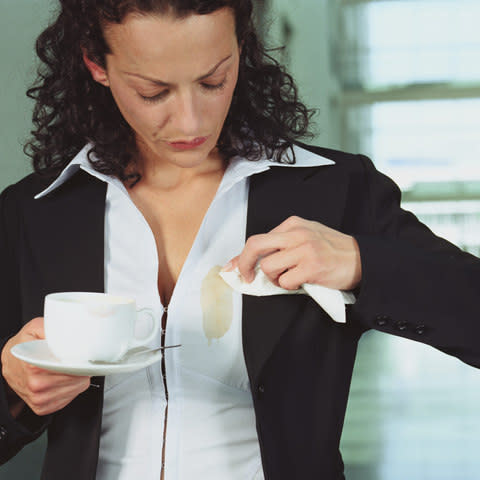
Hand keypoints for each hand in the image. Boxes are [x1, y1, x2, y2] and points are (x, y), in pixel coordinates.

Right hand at [1, 317, 90, 416]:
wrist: (10, 361)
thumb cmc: (23, 345)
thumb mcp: (35, 328)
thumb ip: (53, 329)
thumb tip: (72, 334)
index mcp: (34, 367)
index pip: (70, 368)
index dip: (81, 361)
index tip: (84, 356)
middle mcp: (35, 385)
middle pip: (77, 380)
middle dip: (82, 369)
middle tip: (77, 360)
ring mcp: (38, 399)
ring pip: (76, 390)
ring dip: (78, 379)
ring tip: (70, 369)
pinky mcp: (42, 407)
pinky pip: (68, 399)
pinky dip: (71, 389)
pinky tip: (65, 380)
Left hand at [224, 216, 361, 290]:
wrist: (362, 258)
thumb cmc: (332, 250)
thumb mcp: (306, 236)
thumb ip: (282, 244)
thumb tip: (252, 261)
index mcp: (293, 224)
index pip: (258, 239)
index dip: (241, 256)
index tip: (232, 268)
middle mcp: (297, 233)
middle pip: (255, 246)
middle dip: (243, 264)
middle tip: (247, 277)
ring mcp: (304, 249)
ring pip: (268, 267)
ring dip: (275, 278)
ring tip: (290, 277)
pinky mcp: (312, 266)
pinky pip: (285, 281)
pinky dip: (289, 286)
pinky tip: (302, 282)